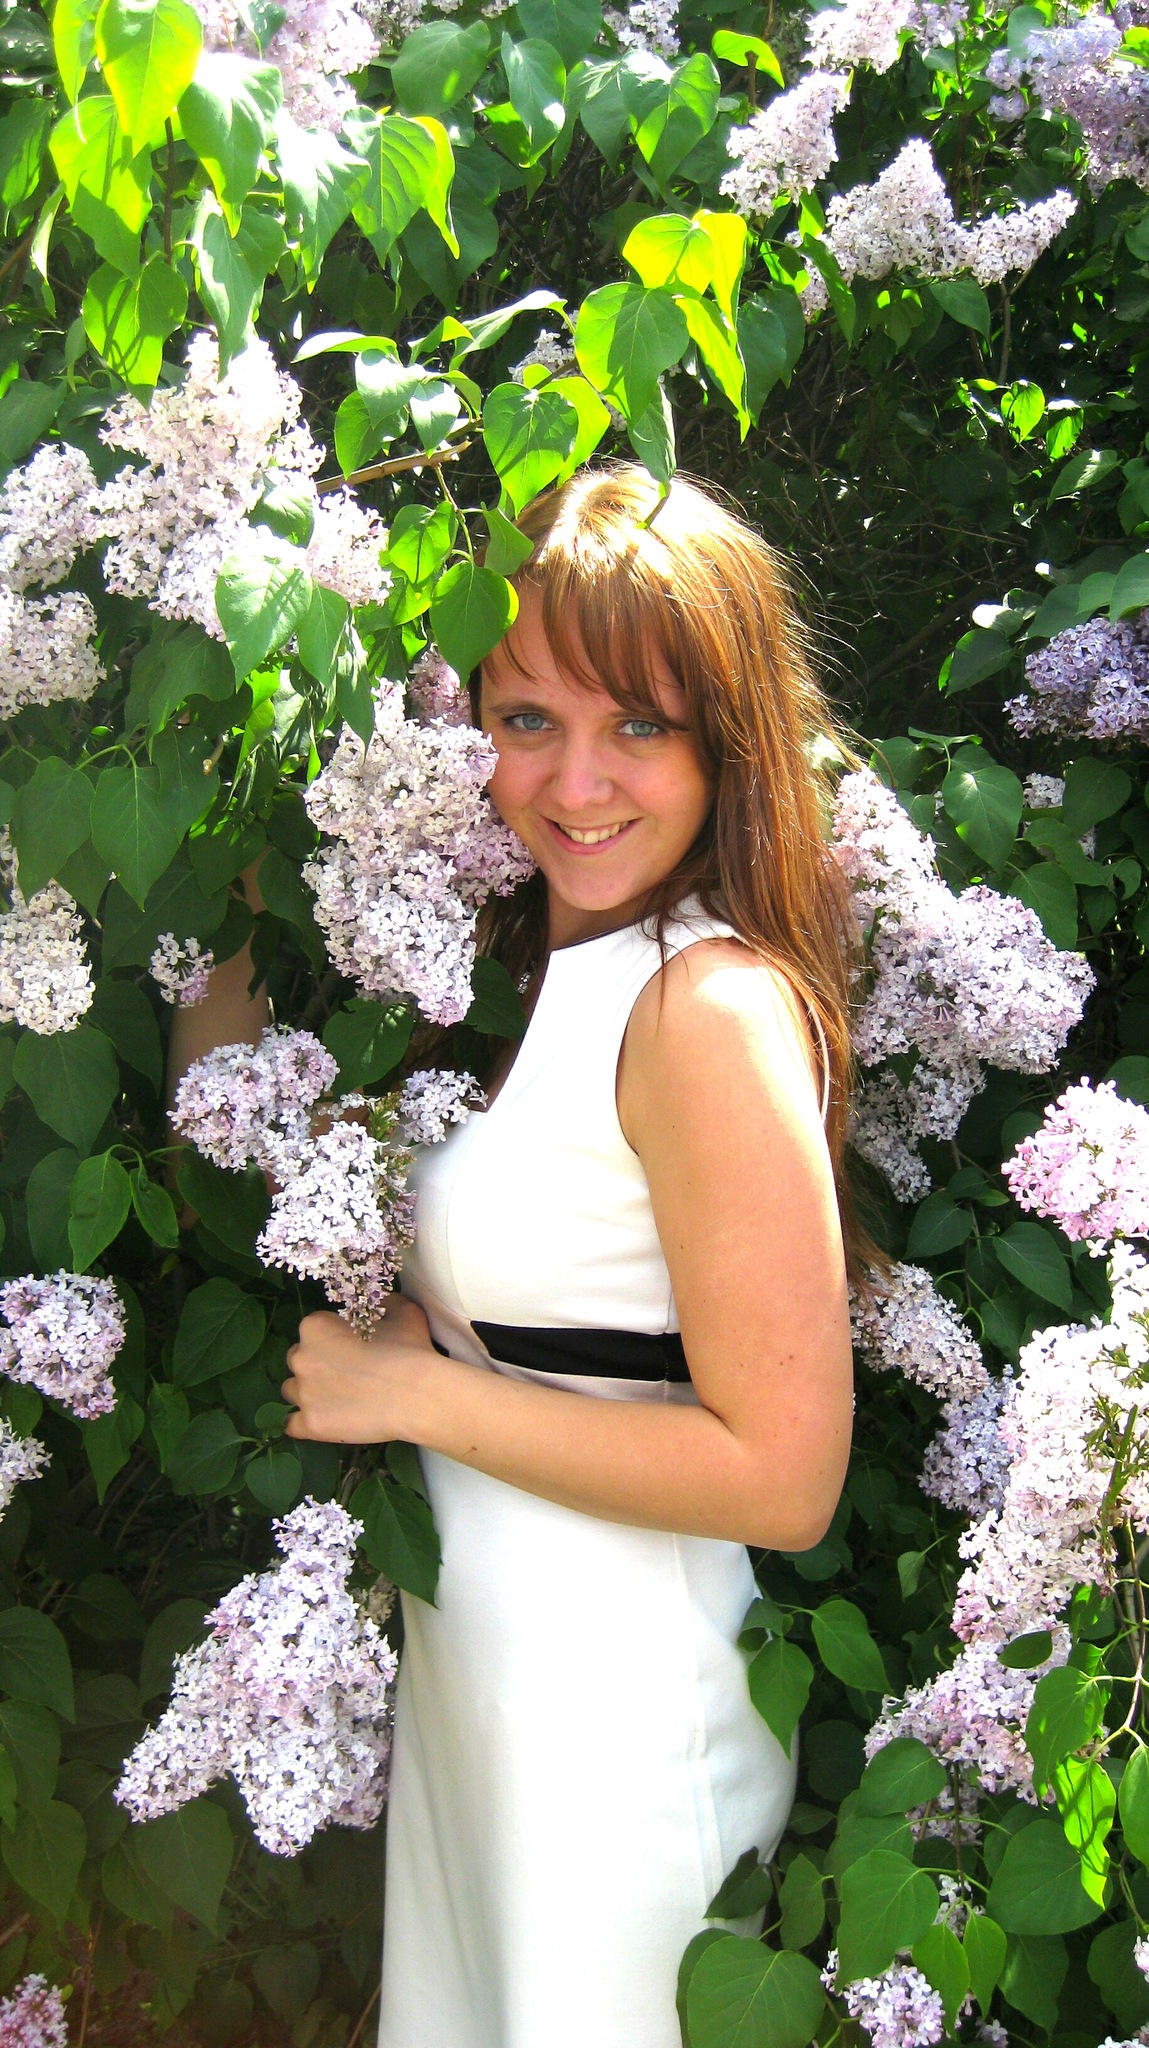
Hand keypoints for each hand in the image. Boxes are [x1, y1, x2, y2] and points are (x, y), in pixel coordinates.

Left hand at [282, 1296, 435, 1442]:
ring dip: (309, 1393)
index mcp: (315, 1327)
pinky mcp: (310, 1424)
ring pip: (292, 1391)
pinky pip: (292, 1425)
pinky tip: (325, 1421)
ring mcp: (303, 1394)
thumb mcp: (403, 1312)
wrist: (416, 1395)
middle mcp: (301, 1358)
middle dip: (316, 1366)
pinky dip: (305, 1423)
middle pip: (298, 1360)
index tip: (352, 1348)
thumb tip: (381, 1301)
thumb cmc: (408, 1350)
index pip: (313, 1331)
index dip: (333, 1339)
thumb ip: (385, 1303)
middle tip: (346, 1374)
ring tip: (337, 1400)